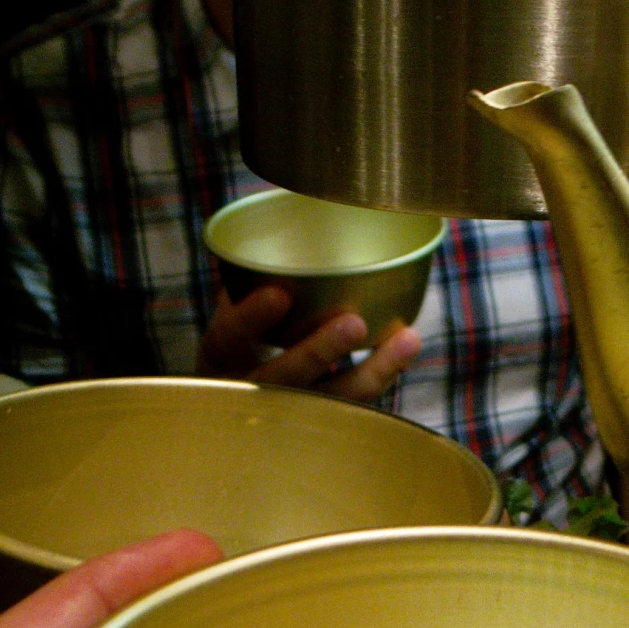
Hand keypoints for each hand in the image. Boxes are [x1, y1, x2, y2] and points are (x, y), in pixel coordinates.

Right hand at [197, 278, 422, 403]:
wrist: (235, 410)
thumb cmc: (243, 342)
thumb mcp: (233, 314)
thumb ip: (252, 277)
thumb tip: (290, 202)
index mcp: (220, 358)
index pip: (229, 339)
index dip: (251, 319)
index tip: (278, 294)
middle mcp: (250, 392)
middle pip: (283, 380)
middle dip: (318, 352)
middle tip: (354, 322)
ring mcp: (287, 416)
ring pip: (331, 404)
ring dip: (372, 371)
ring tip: (408, 337)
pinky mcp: (322, 424)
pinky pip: (356, 408)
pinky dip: (382, 376)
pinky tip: (404, 346)